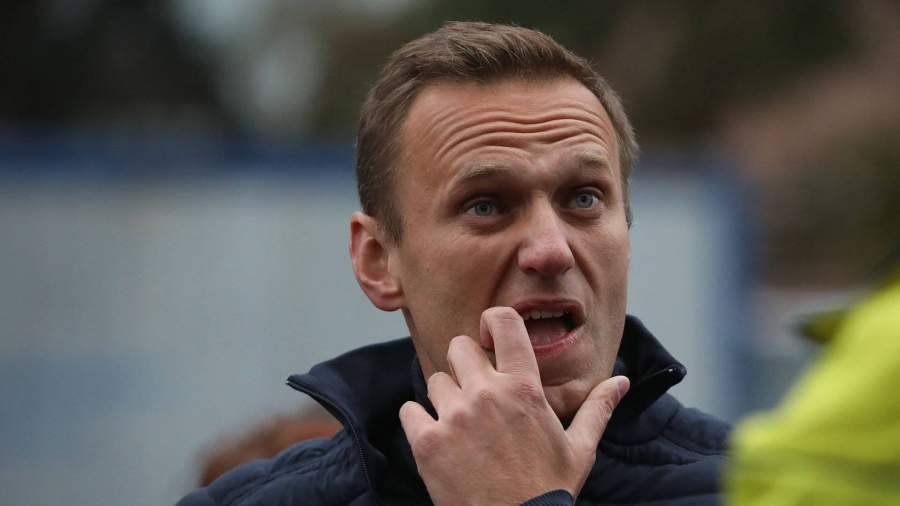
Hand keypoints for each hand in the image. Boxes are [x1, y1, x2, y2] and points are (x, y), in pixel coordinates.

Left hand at [399, 307, 629, 505]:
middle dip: (464, 364)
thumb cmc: (548, 490)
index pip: (504, 324)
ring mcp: (454, 417)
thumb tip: (621, 381)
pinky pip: (410, 410)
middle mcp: (487, 394)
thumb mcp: (579, 448)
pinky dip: (419, 421)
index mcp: (524, 388)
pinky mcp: (427, 442)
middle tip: (474, 390)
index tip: (489, 336)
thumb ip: (597, 408)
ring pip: (435, 381)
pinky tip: (438, 439)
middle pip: (458, 347)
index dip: (492, 322)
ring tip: (461, 425)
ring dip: (445, 398)